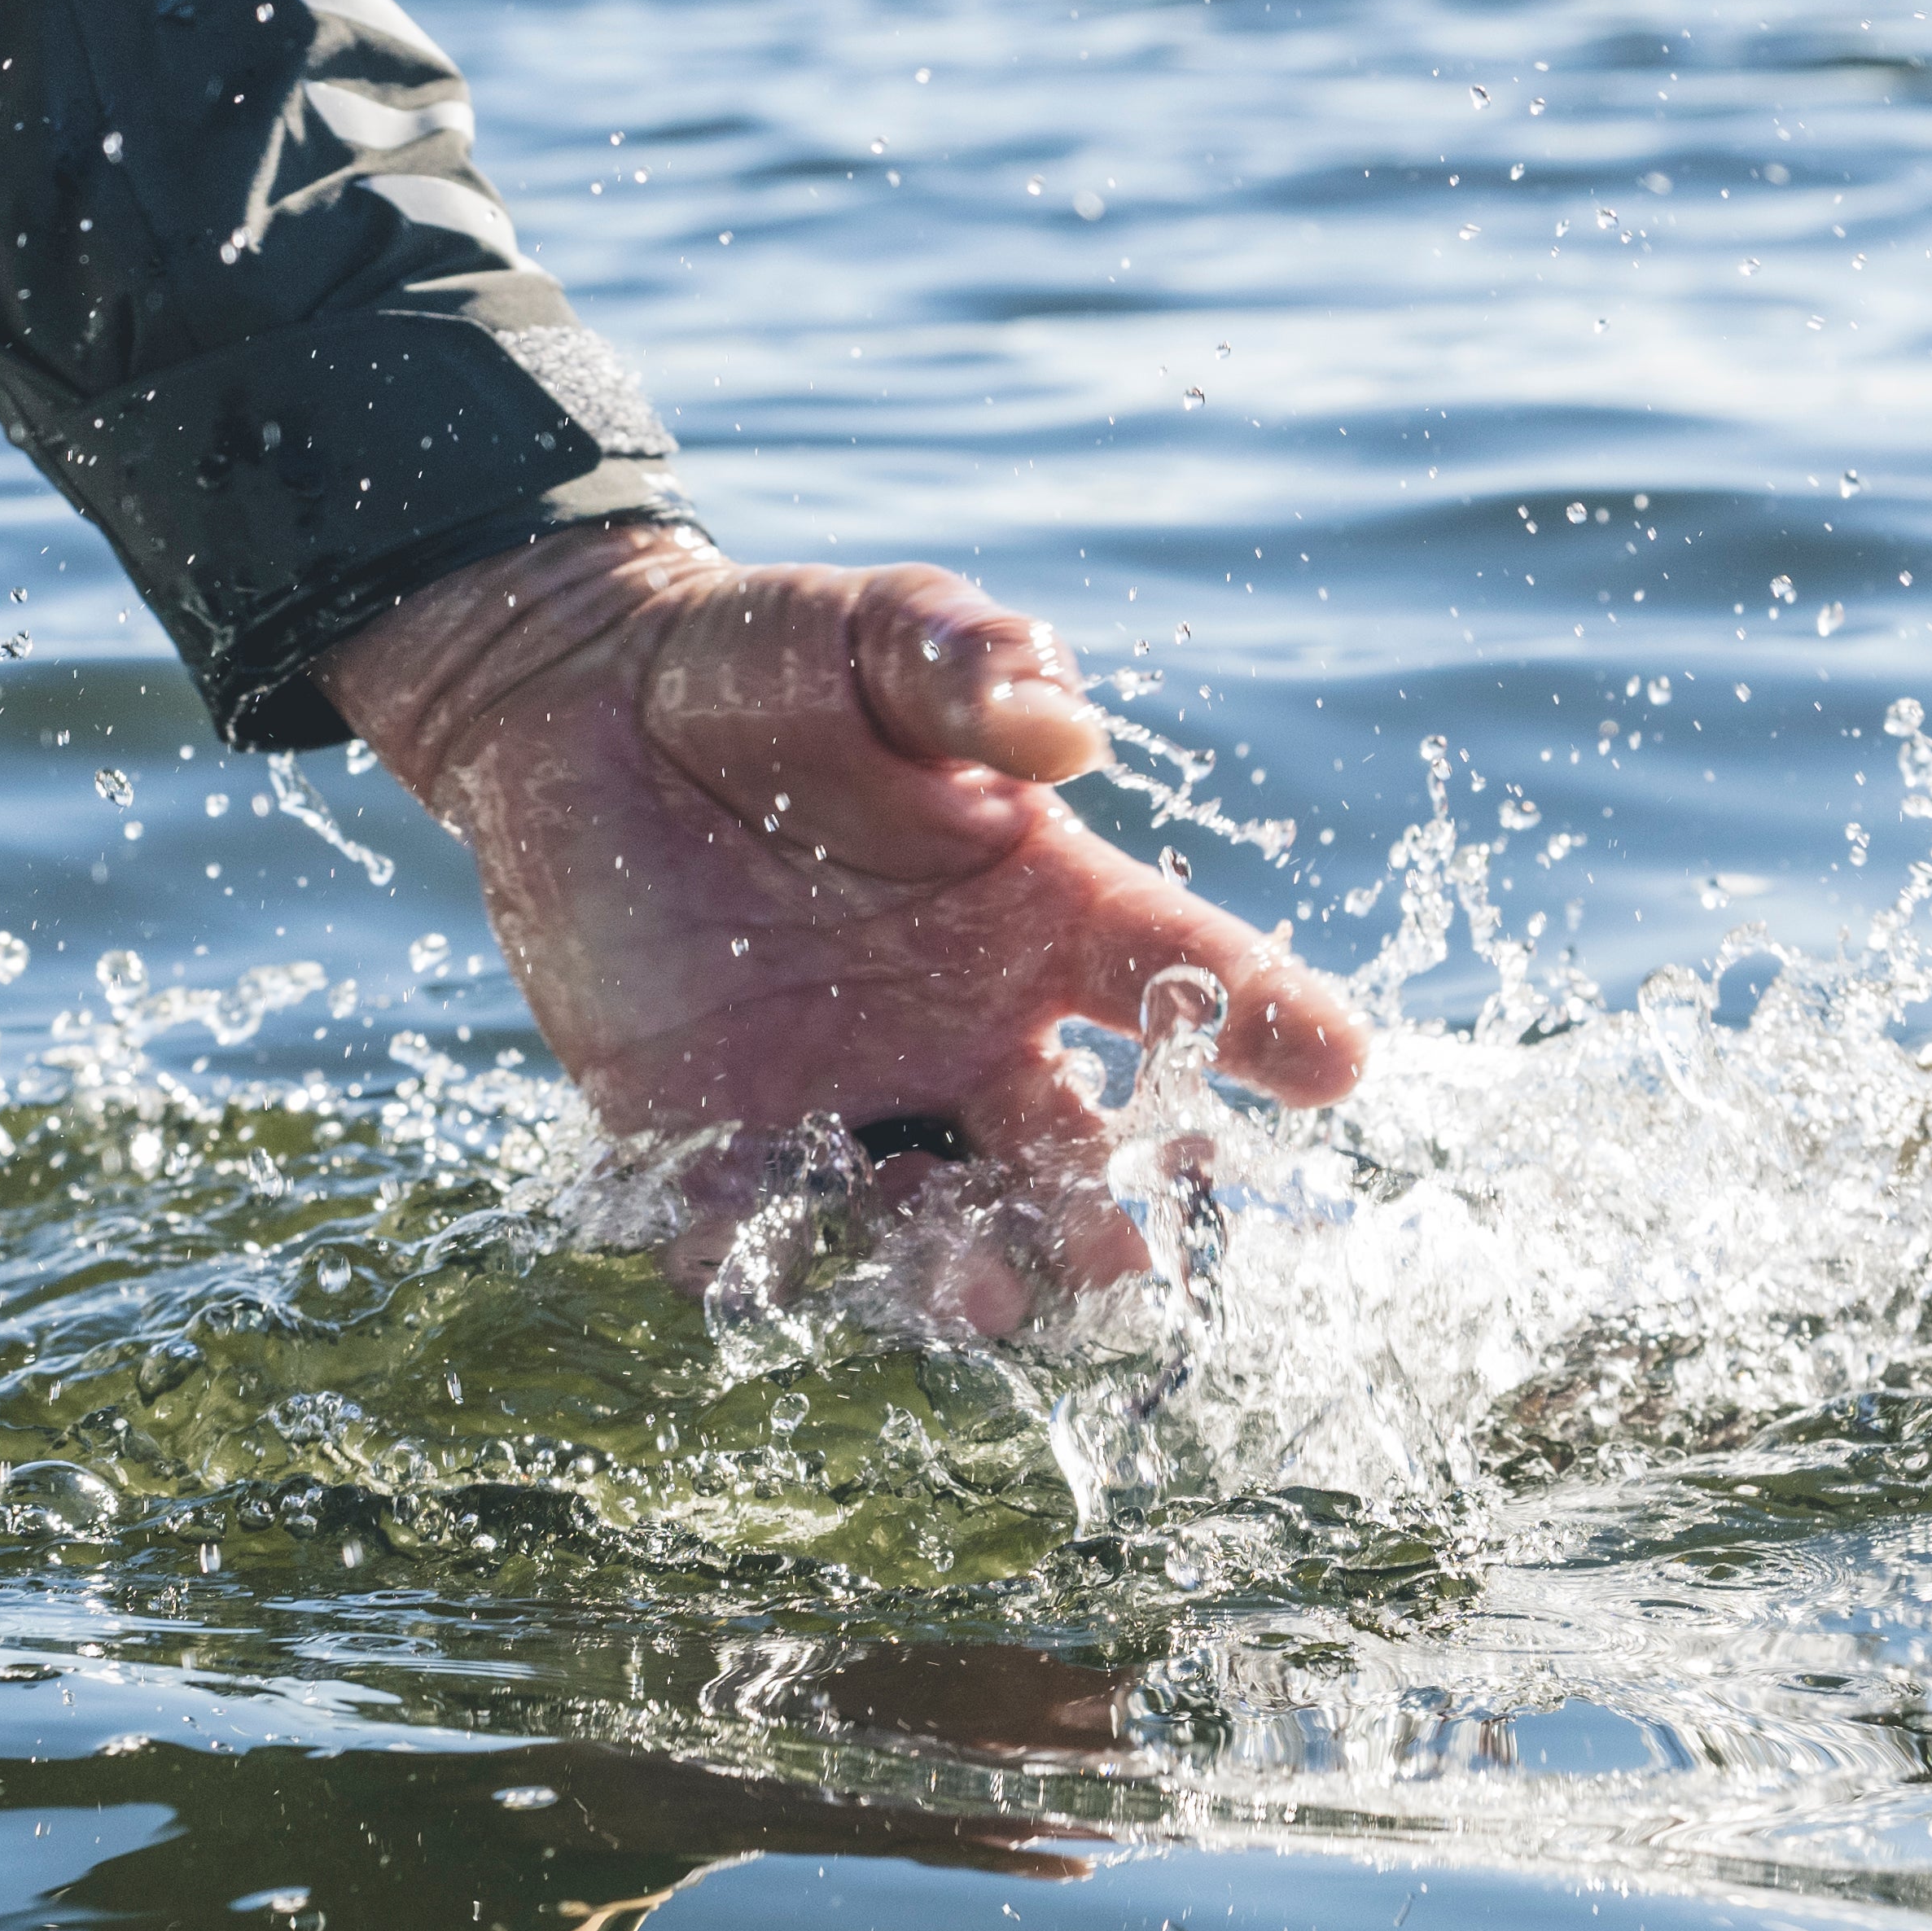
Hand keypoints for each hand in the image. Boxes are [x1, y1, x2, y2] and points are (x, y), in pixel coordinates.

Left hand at [329, 528, 1368, 1331]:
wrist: (588, 707)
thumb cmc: (770, 662)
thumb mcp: (878, 638)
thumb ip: (973, 669)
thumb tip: (1063, 727)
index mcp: (1046, 910)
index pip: (1184, 972)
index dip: (1268, 1016)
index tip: (1343, 1065)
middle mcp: (972, 1027)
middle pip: (1075, 1148)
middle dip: (1111, 1211)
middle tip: (1132, 1254)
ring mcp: (852, 1094)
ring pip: (937, 1215)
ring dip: (966, 1265)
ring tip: (986, 1292)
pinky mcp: (714, 1134)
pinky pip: (751, 1221)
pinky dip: (762, 1258)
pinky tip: (770, 1273)